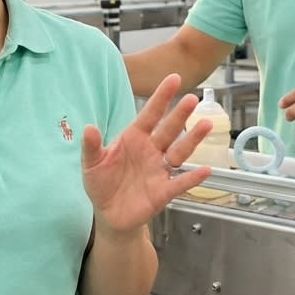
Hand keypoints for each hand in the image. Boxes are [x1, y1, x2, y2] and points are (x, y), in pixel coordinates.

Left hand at [80, 73, 213, 235]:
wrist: (109, 215)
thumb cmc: (102, 184)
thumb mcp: (91, 164)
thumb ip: (91, 147)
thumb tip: (88, 128)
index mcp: (134, 138)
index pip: (150, 114)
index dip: (162, 97)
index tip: (174, 79)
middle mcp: (151, 150)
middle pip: (168, 130)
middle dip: (180, 115)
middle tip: (192, 99)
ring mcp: (159, 170)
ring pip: (179, 152)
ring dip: (192, 139)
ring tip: (206, 124)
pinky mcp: (163, 191)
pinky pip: (180, 182)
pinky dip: (192, 177)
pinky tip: (204, 170)